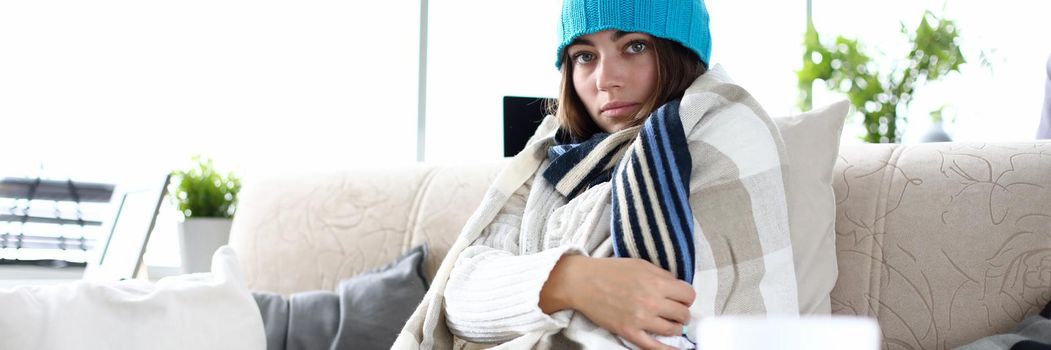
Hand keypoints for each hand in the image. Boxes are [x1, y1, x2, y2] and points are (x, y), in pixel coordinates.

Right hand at [540, 255, 694, 349]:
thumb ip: (661, 275)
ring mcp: (641, 319)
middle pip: (683, 314)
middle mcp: (652, 302)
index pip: (688, 295)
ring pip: (673, 330)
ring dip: (675, 328)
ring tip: (669, 324)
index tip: (681, 298)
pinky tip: (673, 349)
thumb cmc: (610, 271)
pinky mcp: (629, 332)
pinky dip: (666, 349)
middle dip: (682, 313)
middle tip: (674, 312)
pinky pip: (654, 346)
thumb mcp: (640, 264)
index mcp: (656, 282)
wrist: (582, 282)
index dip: (686, 297)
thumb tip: (676, 286)